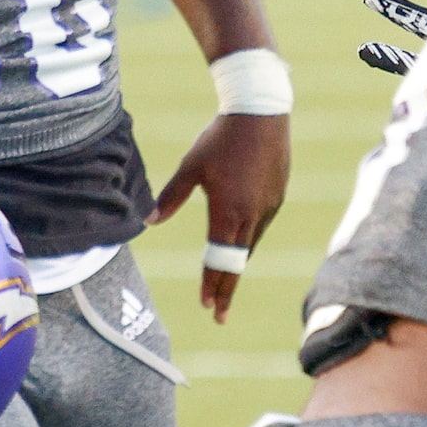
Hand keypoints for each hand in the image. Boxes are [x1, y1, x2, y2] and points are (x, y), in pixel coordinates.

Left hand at [147, 110, 288, 322]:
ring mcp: (268, 206)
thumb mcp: (190, 168)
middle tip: (218, 314)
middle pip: (237, 262)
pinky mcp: (277, 196)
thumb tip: (149, 222)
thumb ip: (170, 197)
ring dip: (237, 265)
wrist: (260, 112)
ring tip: (225, 284)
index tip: (206, 307)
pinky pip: (261, 227)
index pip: (218, 259)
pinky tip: (240, 246)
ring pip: (250, 245)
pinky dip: (248, 242)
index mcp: (227, 211)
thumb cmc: (220, 138)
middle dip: (226, 289)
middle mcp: (251, 214)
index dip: (211, 285)